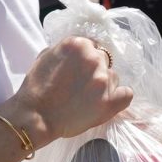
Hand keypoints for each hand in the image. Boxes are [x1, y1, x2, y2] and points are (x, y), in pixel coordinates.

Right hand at [4, 36, 131, 146]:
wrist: (35, 117)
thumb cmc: (36, 88)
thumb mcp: (46, 55)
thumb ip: (67, 49)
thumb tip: (79, 50)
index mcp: (78, 44)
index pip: (92, 45)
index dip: (84, 58)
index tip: (78, 69)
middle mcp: (94, 58)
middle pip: (104, 60)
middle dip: (93, 70)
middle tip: (80, 85)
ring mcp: (103, 80)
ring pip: (113, 77)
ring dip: (104, 84)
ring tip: (87, 97)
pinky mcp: (109, 101)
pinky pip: (127, 94)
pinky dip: (120, 96)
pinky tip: (108, 101)